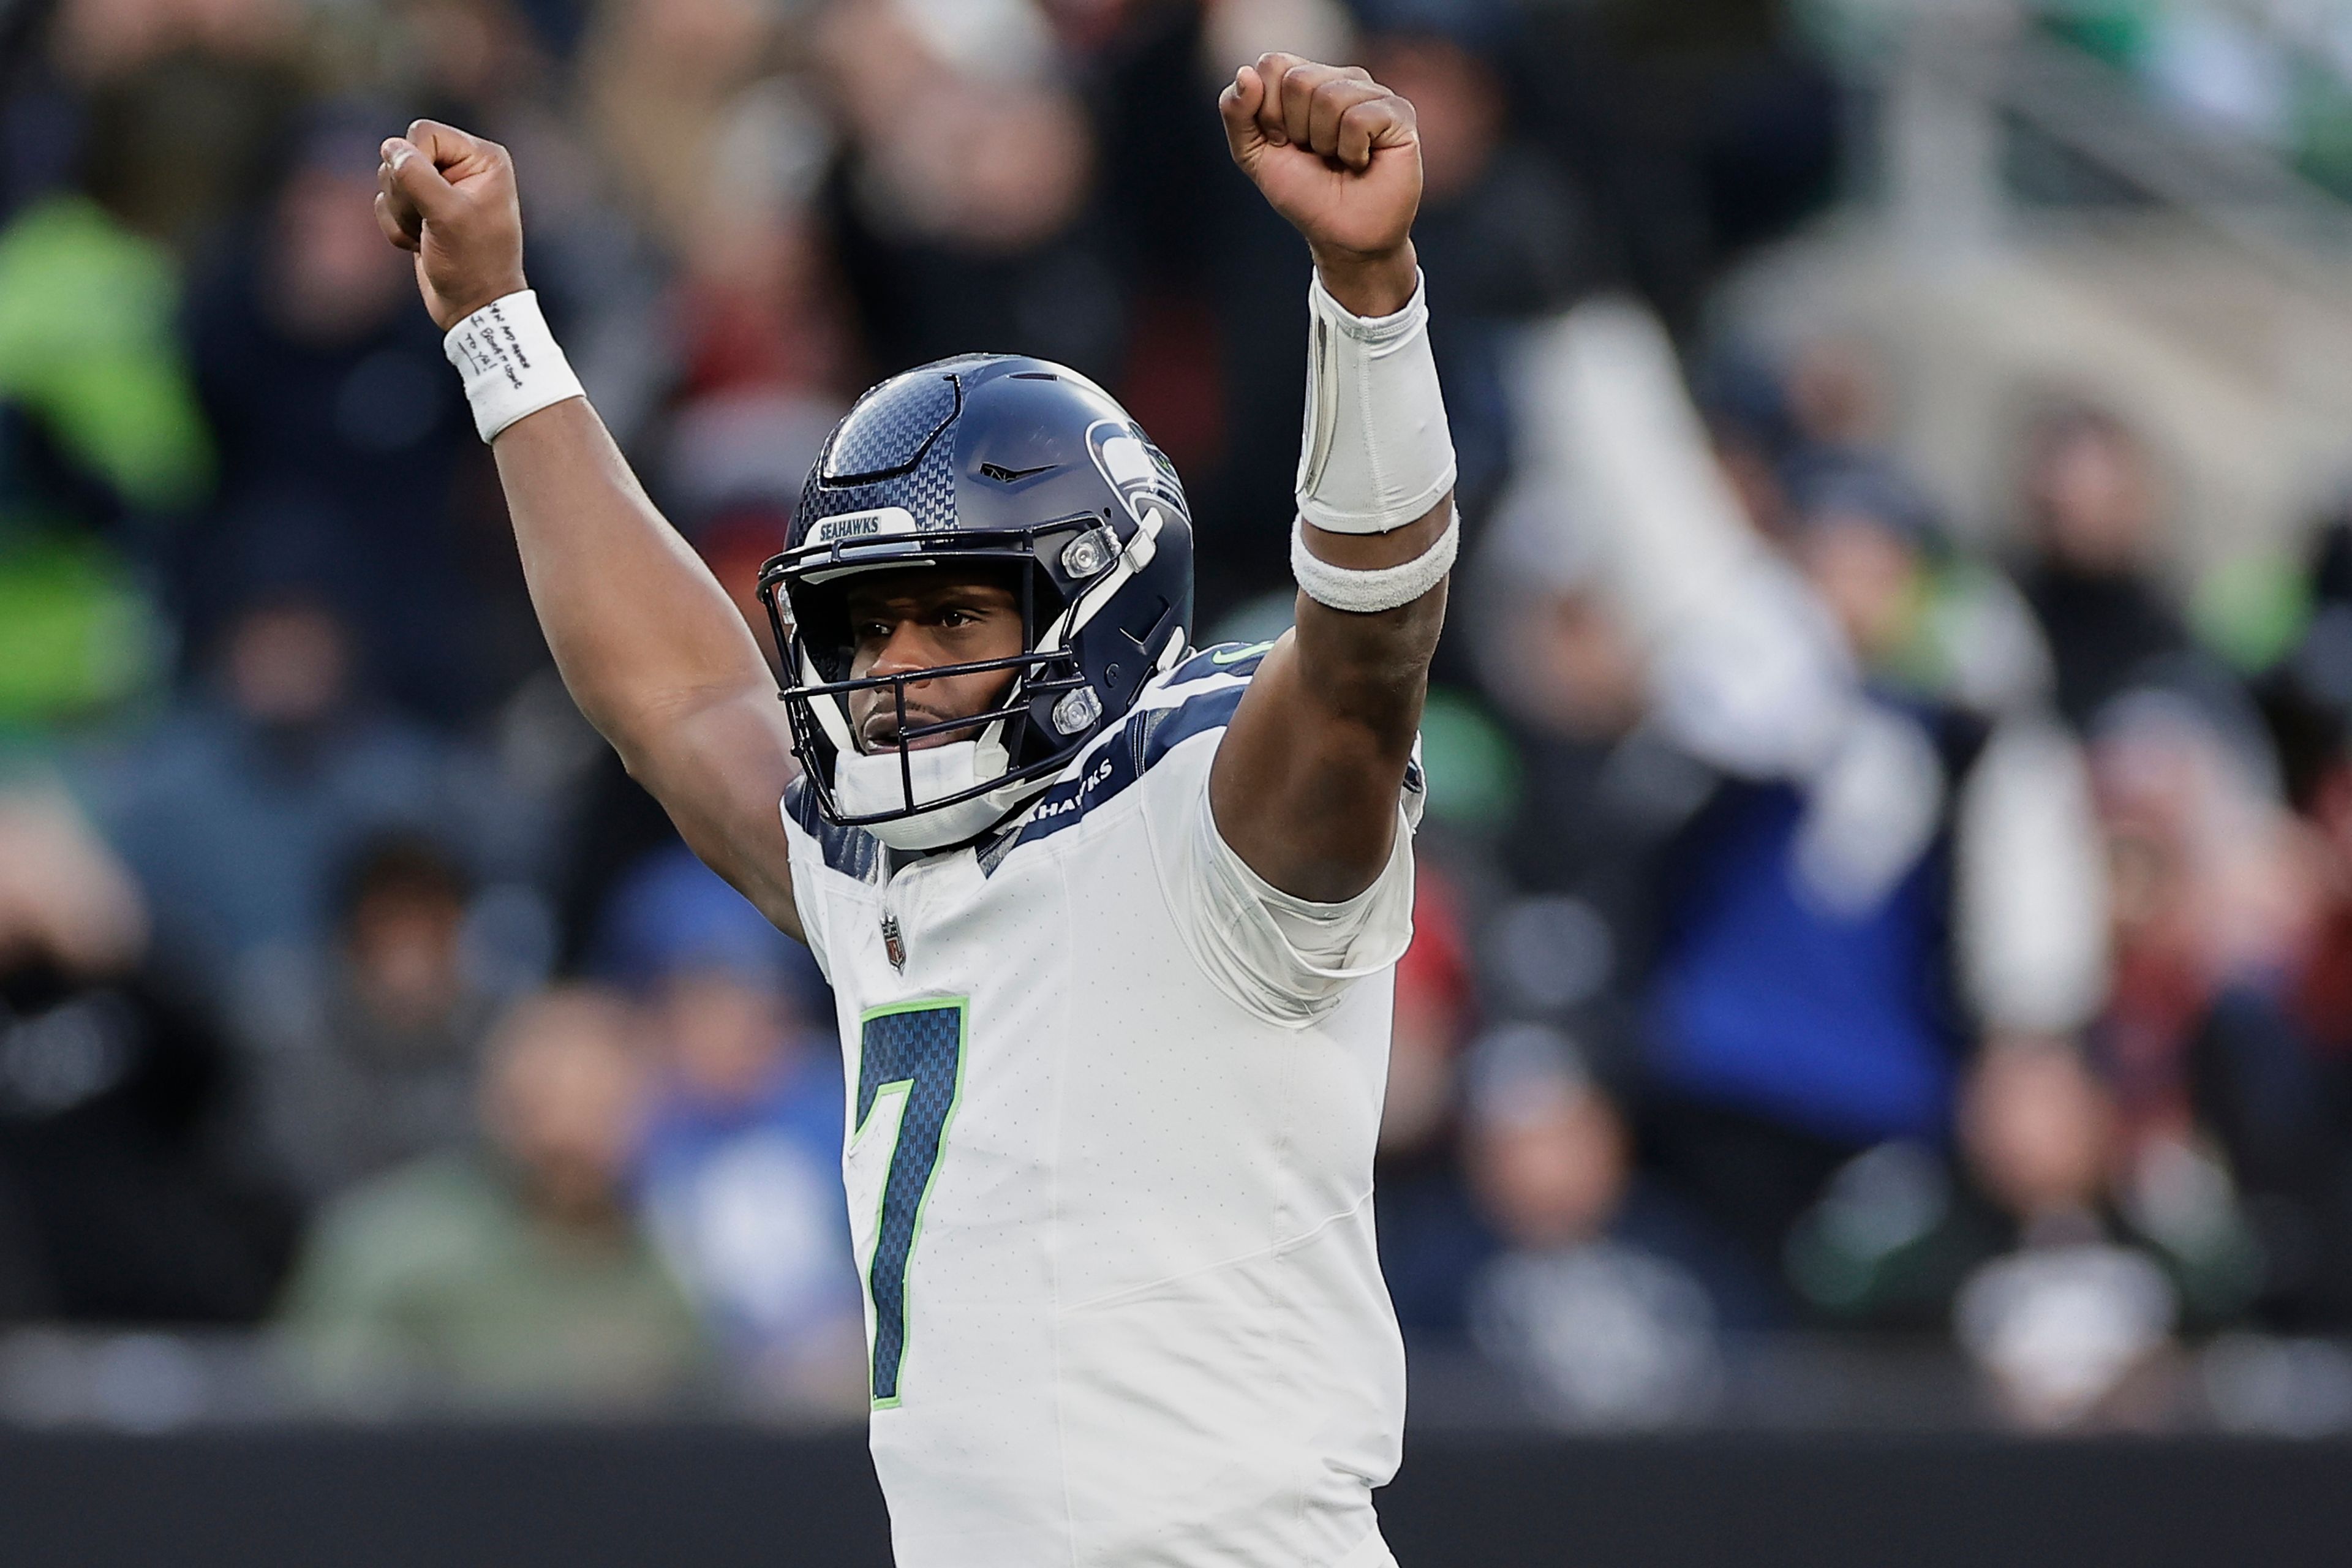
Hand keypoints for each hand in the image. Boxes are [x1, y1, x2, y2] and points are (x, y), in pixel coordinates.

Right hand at [375, 119, 528, 331]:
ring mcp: (441, 187)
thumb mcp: (447, 215)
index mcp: (483, 158)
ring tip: (429, 236)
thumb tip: (390, 146)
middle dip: (406, 193)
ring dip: (402, 214)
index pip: (423, 133)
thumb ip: (416, 175)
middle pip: (402, 154)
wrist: (474, 307)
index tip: (433, 199)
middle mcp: (463, 166)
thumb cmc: (472, 263)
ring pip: (390, 179)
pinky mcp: (422, 208)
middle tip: (432, 223)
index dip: (414, 163)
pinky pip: (386, 202)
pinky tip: (420, 244)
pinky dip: (397, 227)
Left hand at [1219, 53, 1421, 316]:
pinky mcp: (1399, 113)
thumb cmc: (1305, 194)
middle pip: (1298, 78)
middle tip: (1314, 154)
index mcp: (1306, 79)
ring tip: (1338, 159)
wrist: (1343, 237)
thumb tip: (1247, 72)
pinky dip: (1351, 151)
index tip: (1282, 142)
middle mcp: (1341, 79)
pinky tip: (1361, 162)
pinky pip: (1358, 119)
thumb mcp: (1254, 155)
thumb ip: (1237, 113)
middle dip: (1296, 128)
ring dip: (1324, 142)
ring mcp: (1373, 93)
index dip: (1268, 111)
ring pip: (1329, 96)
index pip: (1273, 64)